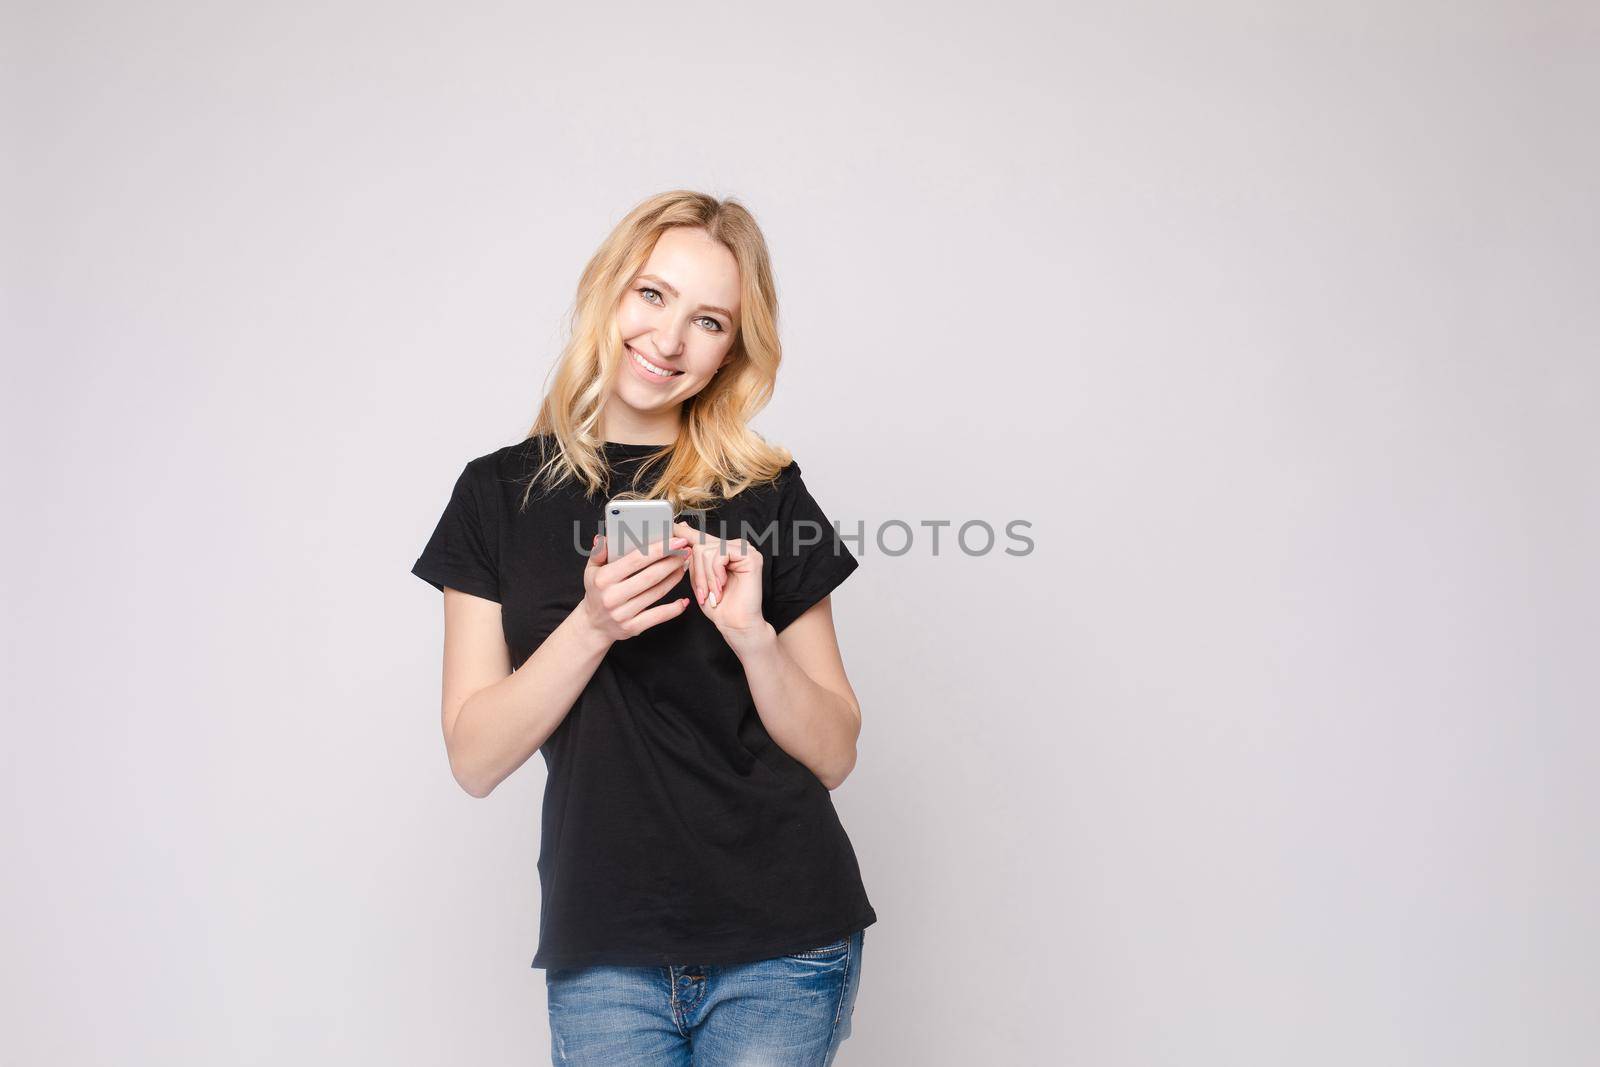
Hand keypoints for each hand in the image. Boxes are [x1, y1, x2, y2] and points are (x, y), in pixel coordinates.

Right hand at [578, 532, 692, 641]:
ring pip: (657, 593)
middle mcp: (612, 597)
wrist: (593, 625)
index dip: (659, 549)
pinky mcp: (632, 628)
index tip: (676, 540)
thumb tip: (603, 538)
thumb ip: (598, 552)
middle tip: (686, 551)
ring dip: (674, 579)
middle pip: (651, 576)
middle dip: (672, 562)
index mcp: (604, 579)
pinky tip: (684, 600)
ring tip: (684, 566)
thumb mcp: (591, 570)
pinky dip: (674, 608)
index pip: (636, 559)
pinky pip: (658, 616)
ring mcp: (623, 614)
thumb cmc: (597, 592)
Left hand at [672, 520, 766, 638]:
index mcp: (723, 550)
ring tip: (714, 593)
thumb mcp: (697, 578)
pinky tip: (722, 586)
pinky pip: (719, 555)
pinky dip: (715, 574)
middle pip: (700, 545)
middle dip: (697, 572)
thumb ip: (691, 556)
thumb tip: (679, 530)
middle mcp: (735, 546)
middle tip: (704, 593)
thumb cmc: (718, 607)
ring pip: (707, 550)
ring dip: (706, 577)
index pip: (700, 536)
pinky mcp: (751, 555)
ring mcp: (744, 549)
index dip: (684, 531)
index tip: (669, 523)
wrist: (735, 625)